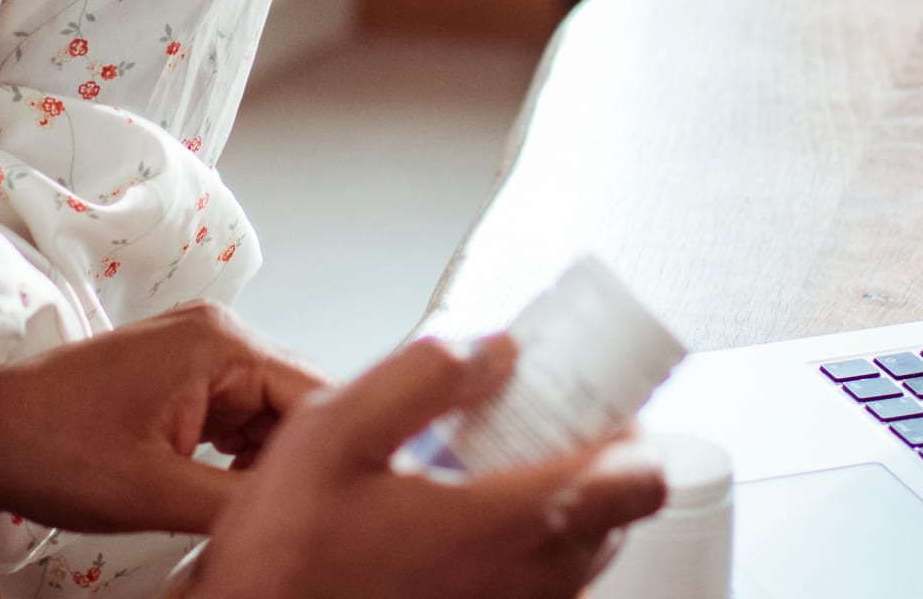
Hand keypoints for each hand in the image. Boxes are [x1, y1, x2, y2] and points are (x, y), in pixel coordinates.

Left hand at [0, 301, 325, 535]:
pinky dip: (245, 459)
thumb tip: (307, 522)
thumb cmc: (50, 448)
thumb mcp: (158, 492)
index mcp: (221, 344)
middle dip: (304, 462)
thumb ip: (244, 503)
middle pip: (302, 404)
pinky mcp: (179, 379)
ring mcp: (197, 354)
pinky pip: (240, 419)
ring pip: (274, 417)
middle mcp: (218, 336)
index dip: (340, 456)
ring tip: (265, 513)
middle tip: (307, 520)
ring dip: (274, 465)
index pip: (322, 397)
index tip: (351, 507)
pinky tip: (232, 497)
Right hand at [184, 335, 668, 598]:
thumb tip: (490, 347)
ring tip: (484, 472)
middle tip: (534, 425)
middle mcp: (527, 582)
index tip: (595, 401)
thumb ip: (419, 377)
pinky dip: (523, 548)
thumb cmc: (284, 563)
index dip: (631, 430)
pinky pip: (539, 586)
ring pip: (580, 554)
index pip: (638, 478)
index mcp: (507, 524)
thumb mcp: (331, 436)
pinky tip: (453, 525)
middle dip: (589, 458)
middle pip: (617, 514)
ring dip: (556, 505)